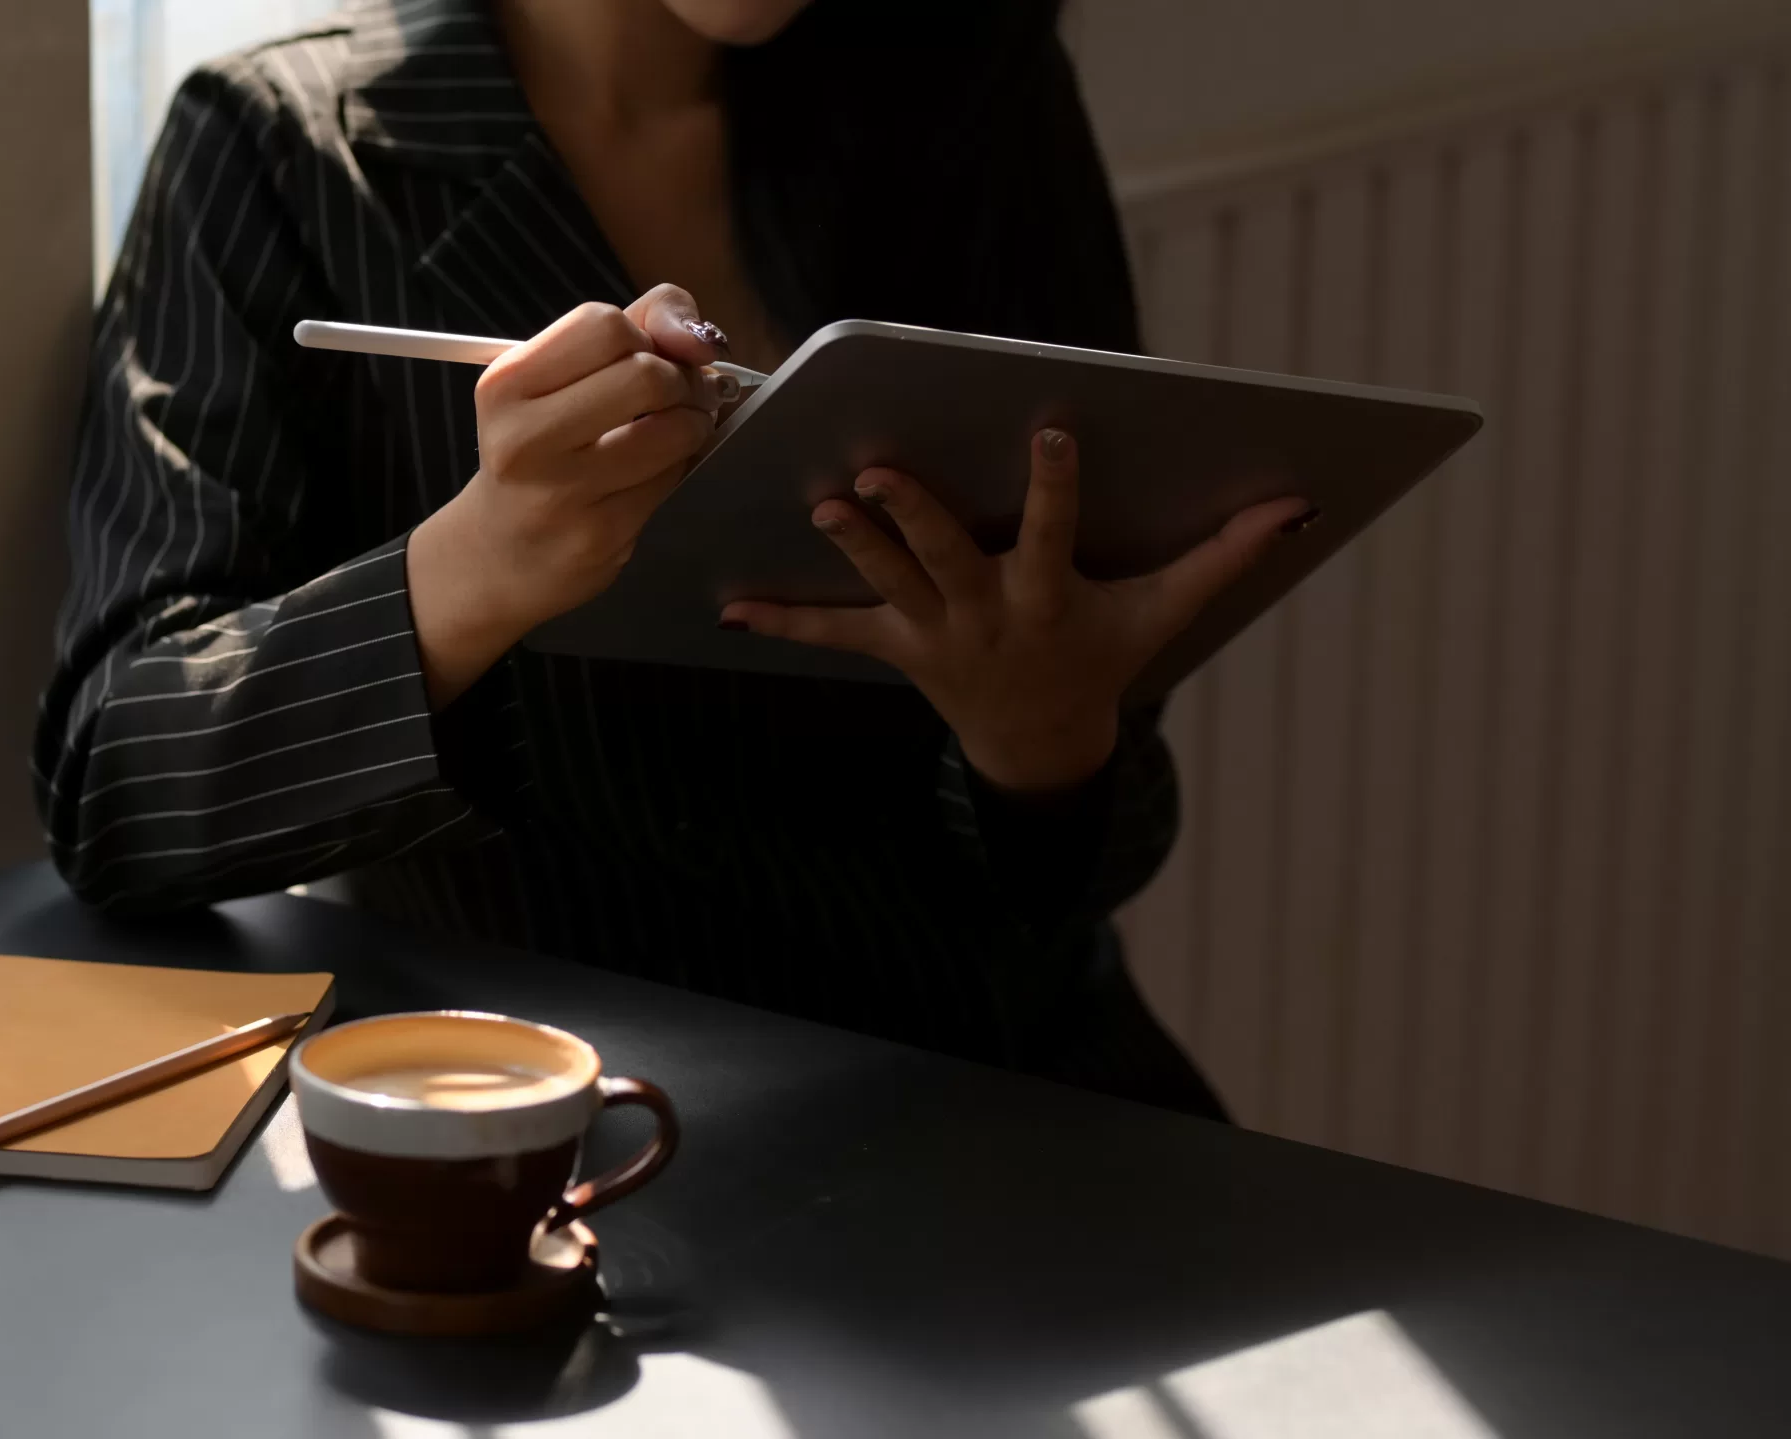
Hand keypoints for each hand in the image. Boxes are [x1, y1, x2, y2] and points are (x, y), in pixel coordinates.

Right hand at [409, 285, 737, 706]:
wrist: (500, 554)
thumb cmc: (539, 451)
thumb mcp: (557, 378)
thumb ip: (635, 326)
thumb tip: (700, 338)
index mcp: (506, 384)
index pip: (604, 325)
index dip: (648, 334)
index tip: (653, 353)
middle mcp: (523, 437)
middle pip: (643, 373)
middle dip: (682, 379)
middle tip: (684, 392)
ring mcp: (560, 491)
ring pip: (669, 429)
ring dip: (694, 423)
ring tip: (683, 426)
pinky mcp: (599, 533)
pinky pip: (671, 478)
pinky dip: (682, 464)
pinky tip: (662, 466)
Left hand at [720, 429, 1313, 791]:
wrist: (1042, 742)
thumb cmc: (1105, 655)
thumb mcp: (1164, 614)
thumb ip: (1223, 558)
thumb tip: (1297, 506)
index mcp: (1049, 597)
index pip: (1052, 531)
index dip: (1051, 485)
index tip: (1047, 428)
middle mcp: (985, 615)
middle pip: (947, 559)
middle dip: (915, 518)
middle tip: (878, 473)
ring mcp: (934, 634)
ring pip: (886, 585)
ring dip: (851, 550)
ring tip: (818, 503)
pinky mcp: (896, 645)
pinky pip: (833, 634)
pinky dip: (782, 620)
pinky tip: (728, 603)